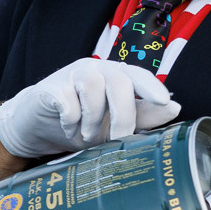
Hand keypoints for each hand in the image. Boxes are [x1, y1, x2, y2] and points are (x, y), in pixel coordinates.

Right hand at [0, 57, 178, 159]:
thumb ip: (143, 116)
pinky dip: (71, 121)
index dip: (151, 86)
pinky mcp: (51, 87)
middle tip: (117, 139)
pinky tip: (67, 129)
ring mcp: (71, 75)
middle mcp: (95, 70)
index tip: (164, 101)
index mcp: (114, 77)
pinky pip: (67, 100)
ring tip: (86, 135)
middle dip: (123, 115)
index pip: (137, 75)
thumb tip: (174, 107)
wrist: (35, 129)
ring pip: (93, 87)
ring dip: (93, 119)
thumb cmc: (79, 124)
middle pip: (119, 80)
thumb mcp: (113, 125)